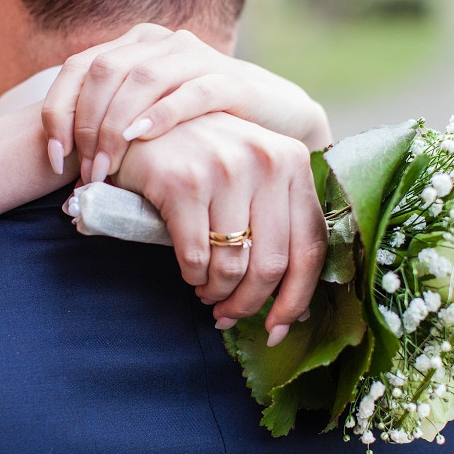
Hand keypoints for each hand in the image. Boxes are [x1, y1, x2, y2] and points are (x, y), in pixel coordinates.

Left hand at [42, 23, 330, 183]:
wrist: (276, 118)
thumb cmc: (202, 126)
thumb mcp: (149, 118)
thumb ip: (111, 122)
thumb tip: (64, 159)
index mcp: (134, 47)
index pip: (78, 68)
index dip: (58, 111)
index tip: (55, 158)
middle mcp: (161, 42)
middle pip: (103, 72)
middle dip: (86, 125)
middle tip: (86, 172)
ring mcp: (196, 57)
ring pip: (141, 80)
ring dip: (116, 126)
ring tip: (108, 168)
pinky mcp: (230, 79)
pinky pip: (191, 91)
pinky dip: (163, 113)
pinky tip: (144, 138)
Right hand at [113, 113, 326, 343]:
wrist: (141, 126)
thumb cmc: (202, 159)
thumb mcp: (252, 173)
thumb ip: (278, 219)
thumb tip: (293, 300)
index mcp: (293, 161)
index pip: (311, 244)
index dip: (297, 296)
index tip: (279, 327)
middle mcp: (266, 161)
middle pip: (272, 264)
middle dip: (250, 304)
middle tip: (230, 315)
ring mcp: (226, 169)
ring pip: (233, 266)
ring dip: (218, 292)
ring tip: (207, 292)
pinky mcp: (184, 182)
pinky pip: (197, 258)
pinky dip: (193, 276)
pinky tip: (189, 273)